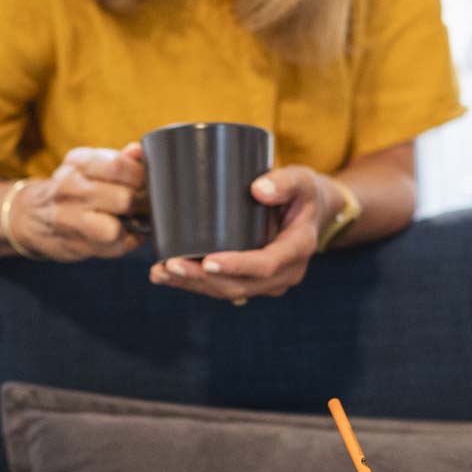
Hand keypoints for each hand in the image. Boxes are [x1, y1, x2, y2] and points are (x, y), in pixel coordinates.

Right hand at [8, 144, 146, 261]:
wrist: (32, 215)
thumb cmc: (74, 186)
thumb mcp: (90, 165)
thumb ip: (119, 159)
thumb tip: (139, 150)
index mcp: (77, 162)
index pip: (117, 166)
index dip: (140, 175)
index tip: (147, 180)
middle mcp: (68, 189)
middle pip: (122, 199)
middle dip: (140, 202)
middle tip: (142, 201)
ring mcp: (67, 220)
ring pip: (113, 229)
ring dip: (130, 225)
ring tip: (130, 218)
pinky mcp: (73, 245)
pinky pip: (111, 248)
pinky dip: (126, 242)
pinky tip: (124, 233)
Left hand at [149, 164, 335, 302]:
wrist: (310, 212)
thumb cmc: (302, 193)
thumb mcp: (301, 179)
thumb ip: (284, 182)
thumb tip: (258, 188)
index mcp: (298, 249)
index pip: (266, 265)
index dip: (237, 266)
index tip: (207, 261)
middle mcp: (284, 273)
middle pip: (241, 285)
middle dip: (203, 279)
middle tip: (170, 265)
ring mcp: (268, 282)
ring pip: (228, 291)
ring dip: (193, 285)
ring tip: (160, 272)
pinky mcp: (252, 281)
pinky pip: (222, 287)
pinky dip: (194, 283)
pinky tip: (166, 275)